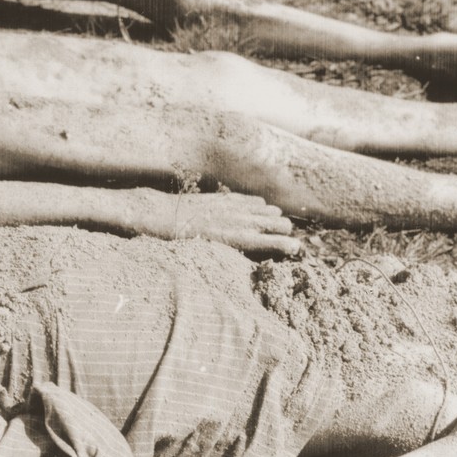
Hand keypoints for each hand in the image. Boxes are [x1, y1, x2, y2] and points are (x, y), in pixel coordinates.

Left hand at [163, 191, 299, 255]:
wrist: (161, 215)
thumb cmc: (181, 242)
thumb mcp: (208, 254)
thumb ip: (232, 253)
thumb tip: (252, 258)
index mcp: (236, 239)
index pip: (273, 241)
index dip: (288, 246)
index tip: (295, 249)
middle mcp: (239, 221)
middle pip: (279, 223)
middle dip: (284, 231)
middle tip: (281, 238)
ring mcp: (234, 207)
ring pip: (269, 210)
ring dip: (273, 218)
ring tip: (271, 225)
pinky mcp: (226, 197)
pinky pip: (254, 201)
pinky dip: (259, 207)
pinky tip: (258, 210)